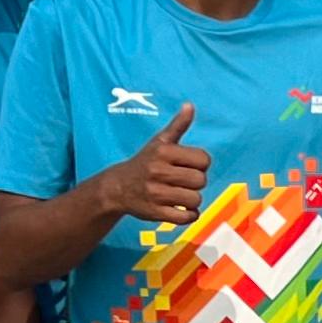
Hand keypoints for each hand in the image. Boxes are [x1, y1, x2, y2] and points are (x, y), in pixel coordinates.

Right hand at [96, 104, 206, 229]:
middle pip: (201, 180)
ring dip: (192, 200)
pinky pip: (187, 217)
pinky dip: (188, 215)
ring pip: (196, 200)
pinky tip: (179, 208)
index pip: (204, 159)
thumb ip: (178, 125)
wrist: (116, 188)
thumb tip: (190, 105)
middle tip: (182, 181)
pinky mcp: (155, 213)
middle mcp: (158, 171)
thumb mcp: (159, 142)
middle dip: (196, 182)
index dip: (200, 164)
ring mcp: (156, 193)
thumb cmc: (146, 162)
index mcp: (163, 152)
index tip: (188, 165)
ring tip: (179, 194)